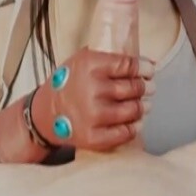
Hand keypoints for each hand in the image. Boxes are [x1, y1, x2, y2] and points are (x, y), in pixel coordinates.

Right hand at [31, 49, 155, 152]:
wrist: (46, 113)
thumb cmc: (70, 84)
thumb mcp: (83, 61)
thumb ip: (110, 59)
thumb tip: (145, 63)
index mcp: (90, 65)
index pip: (129, 65)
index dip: (145, 69)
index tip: (150, 71)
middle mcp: (92, 89)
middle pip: (134, 88)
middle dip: (145, 88)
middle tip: (148, 88)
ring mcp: (93, 115)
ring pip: (134, 110)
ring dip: (142, 107)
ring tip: (143, 105)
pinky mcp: (93, 137)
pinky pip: (126, 132)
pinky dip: (134, 127)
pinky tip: (135, 122)